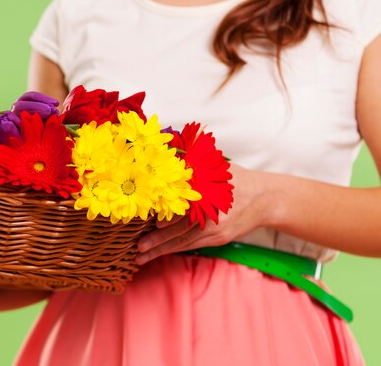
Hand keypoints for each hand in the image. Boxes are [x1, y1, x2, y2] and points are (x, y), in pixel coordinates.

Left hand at [136, 163, 269, 264]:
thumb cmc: (236, 179)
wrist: (266, 199)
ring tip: (141, 256)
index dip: (170, 215)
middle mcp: (213, 213)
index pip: (187, 206)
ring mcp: (216, 229)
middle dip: (159, 239)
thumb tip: (168, 148)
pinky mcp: (218, 239)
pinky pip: (191, 245)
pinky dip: (174, 249)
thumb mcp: (218, 166)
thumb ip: (194, 161)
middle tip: (138, 246)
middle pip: (182, 228)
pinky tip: (158, 253)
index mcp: (212, 193)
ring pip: (184, 241)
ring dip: (162, 250)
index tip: (153, 222)